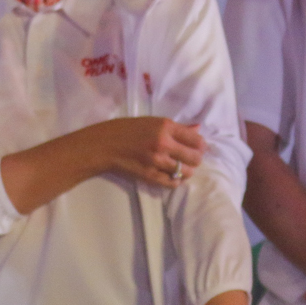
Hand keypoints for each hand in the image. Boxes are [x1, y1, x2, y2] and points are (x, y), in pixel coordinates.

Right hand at [67, 117, 205, 190]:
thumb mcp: (153, 122)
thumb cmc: (128, 129)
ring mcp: (156, 161)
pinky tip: (173, 176)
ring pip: (186, 171)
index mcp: (165, 127)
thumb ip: (177, 127)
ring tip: (183, 168)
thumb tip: (198, 128)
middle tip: (192, 158)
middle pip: (195, 157)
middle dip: (197, 159)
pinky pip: (172, 183)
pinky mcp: (149, 175)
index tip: (199, 146)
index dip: (201, 145)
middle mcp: (163, 143)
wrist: (104, 145)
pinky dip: (176, 181)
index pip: (196, 139)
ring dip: (188, 170)